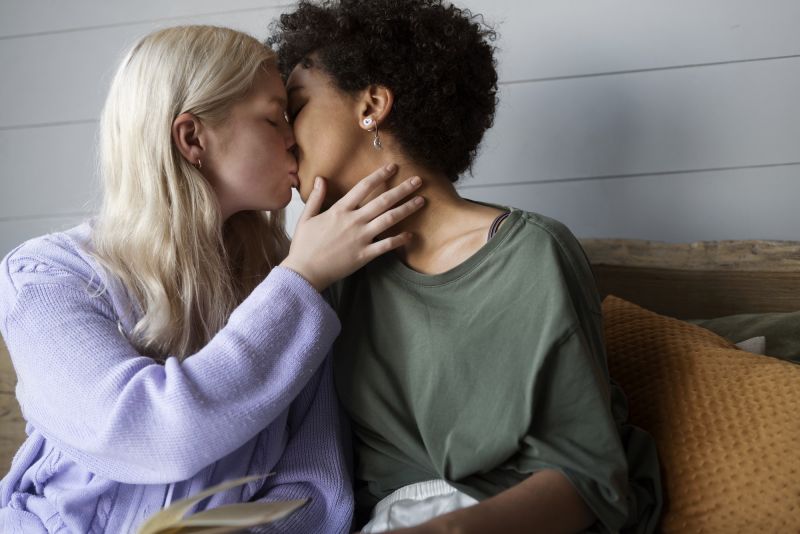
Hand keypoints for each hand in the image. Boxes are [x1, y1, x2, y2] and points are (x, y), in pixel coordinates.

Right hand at [280, 164, 423, 290]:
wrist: (305, 272)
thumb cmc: (304, 246)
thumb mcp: (306, 218)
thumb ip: (315, 197)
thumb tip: (320, 179)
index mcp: (339, 210)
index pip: (364, 186)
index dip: (380, 175)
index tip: (393, 167)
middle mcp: (353, 221)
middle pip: (383, 200)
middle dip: (402, 189)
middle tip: (417, 180)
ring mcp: (361, 238)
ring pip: (389, 219)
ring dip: (407, 209)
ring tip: (421, 201)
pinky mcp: (364, 255)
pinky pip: (386, 245)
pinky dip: (400, 240)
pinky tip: (411, 235)